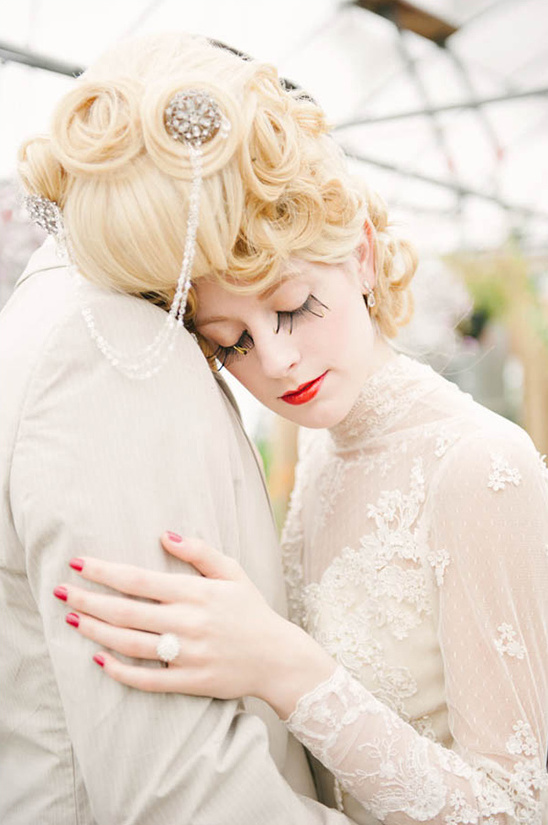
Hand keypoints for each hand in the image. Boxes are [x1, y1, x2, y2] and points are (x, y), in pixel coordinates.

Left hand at [55, 533, 335, 717]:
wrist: (278, 658)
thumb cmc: (252, 610)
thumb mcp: (232, 572)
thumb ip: (199, 552)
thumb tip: (165, 534)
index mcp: (195, 593)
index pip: (138, 580)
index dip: (103, 571)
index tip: (77, 563)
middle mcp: (187, 623)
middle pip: (125, 612)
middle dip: (88, 600)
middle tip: (62, 592)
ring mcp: (187, 655)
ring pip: (129, 645)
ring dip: (96, 632)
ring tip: (73, 619)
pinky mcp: (190, 681)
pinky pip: (147, 679)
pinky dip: (120, 672)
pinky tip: (100, 660)